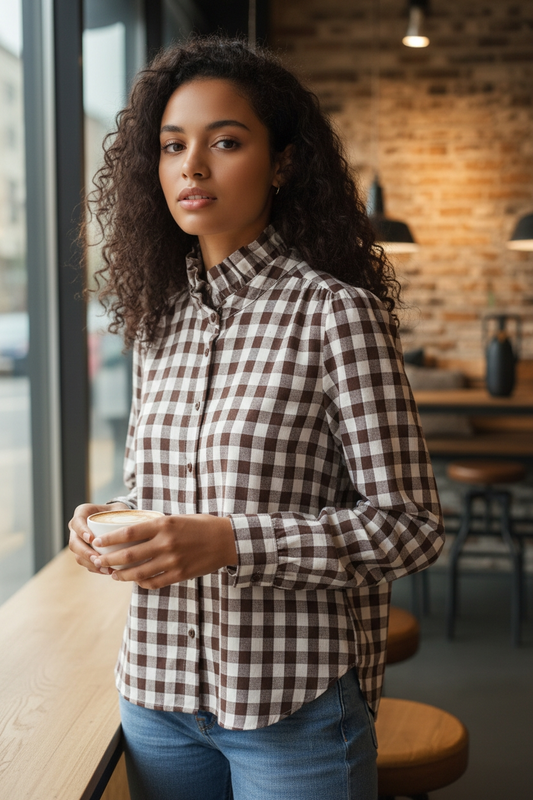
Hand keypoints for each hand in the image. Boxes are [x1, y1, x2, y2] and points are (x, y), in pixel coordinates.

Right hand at [68, 501, 130, 574]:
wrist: (116, 519)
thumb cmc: (118, 511)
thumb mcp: (120, 508)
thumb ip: (124, 512)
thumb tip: (133, 523)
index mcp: (82, 512)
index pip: (77, 522)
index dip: (82, 531)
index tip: (91, 539)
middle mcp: (76, 528)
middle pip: (74, 543)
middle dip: (85, 553)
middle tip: (98, 558)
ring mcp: (78, 542)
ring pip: (78, 556)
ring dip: (90, 564)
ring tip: (106, 568)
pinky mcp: (83, 553)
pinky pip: (86, 563)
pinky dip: (95, 569)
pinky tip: (107, 571)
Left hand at [90, 513, 236, 589]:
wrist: (227, 540)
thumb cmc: (201, 525)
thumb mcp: (177, 519)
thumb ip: (157, 526)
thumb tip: (133, 534)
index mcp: (164, 524)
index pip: (128, 532)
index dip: (109, 539)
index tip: (97, 542)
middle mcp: (166, 542)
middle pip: (129, 554)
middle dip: (109, 559)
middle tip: (98, 561)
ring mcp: (173, 560)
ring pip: (138, 572)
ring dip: (121, 574)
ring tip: (112, 574)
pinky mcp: (180, 574)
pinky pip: (154, 582)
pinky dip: (141, 582)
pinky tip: (135, 580)